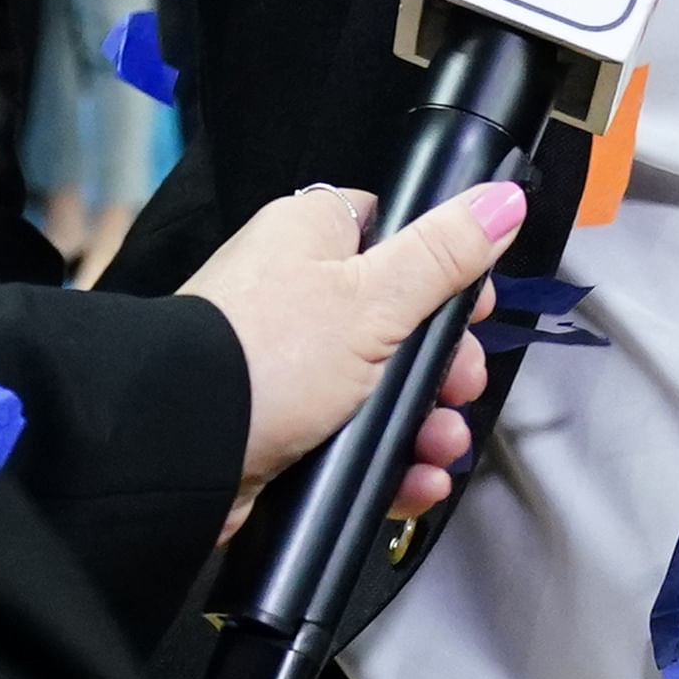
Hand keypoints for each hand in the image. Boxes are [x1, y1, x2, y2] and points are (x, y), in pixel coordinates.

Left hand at [176, 176, 521, 520]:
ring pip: (377, 386)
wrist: (174, 455)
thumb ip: (445, 252)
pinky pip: (348, 436)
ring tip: (440, 450)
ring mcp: (281, 365)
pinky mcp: (275, 428)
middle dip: (443, 365)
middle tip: (462, 390)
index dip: (442, 270)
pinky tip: (414, 482)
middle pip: (396, 318)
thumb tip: (504, 196)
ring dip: (422, 421)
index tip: (473, 310)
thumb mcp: (375, 298)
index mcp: (309, 238)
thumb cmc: (269, 355)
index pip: (390, 230)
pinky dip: (387, 459)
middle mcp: (292, 293)